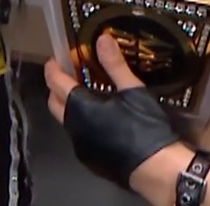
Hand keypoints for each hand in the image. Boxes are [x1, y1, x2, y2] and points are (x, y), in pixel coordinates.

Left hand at [45, 37, 185, 193]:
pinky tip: (100, 119)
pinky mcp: (90, 160)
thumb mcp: (132, 91)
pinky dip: (82, 122)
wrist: (156, 169)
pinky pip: (78, 136)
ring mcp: (80, 146)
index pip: (55, 83)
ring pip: (66, 121)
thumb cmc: (144, 126)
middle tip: (70, 74)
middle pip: (54, 103)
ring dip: (70, 106)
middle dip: (57, 87)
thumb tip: (102, 39)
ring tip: (88, 93)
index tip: (56, 59)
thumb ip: (114, 65)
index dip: (53, 68)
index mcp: (79, 108)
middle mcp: (73, 128)